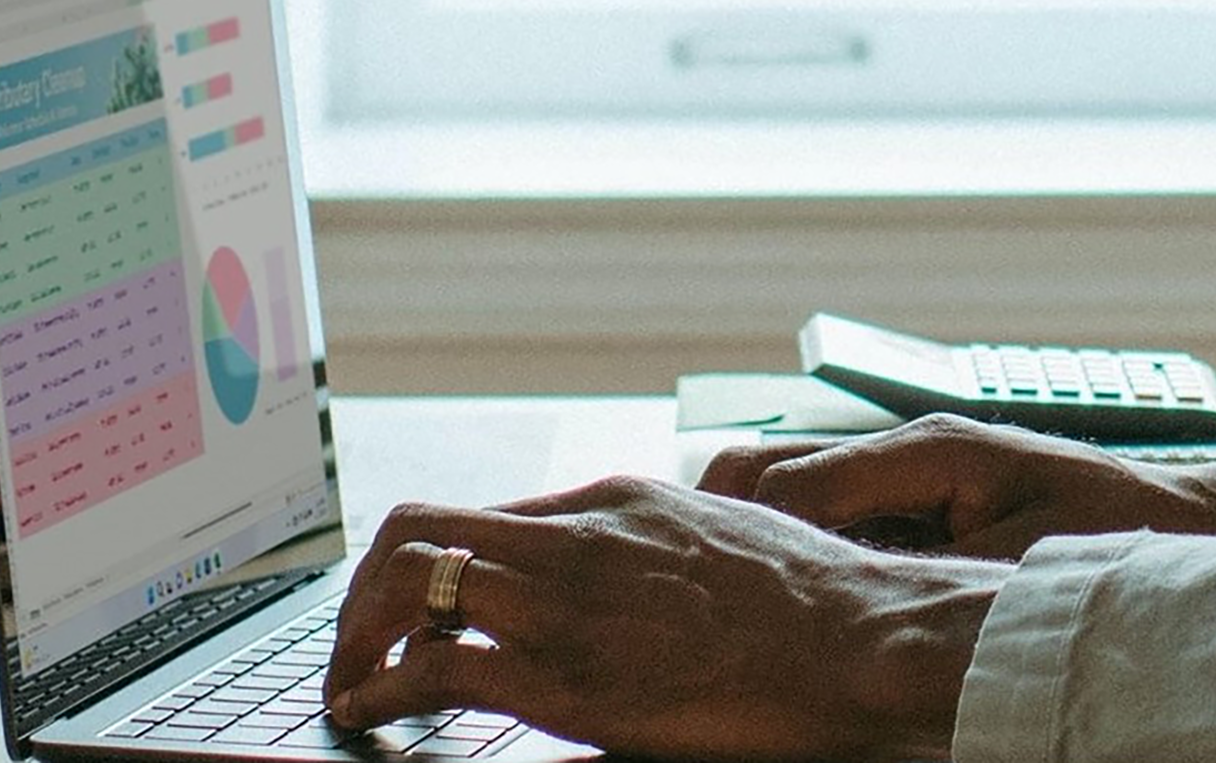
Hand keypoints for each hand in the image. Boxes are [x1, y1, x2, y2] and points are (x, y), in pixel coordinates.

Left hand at [324, 476, 1010, 760]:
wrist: (865, 638)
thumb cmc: (817, 602)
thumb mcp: (724, 541)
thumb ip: (657, 554)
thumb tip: (636, 584)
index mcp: (612, 502)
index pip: (488, 516)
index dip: (441, 564)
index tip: (424, 605)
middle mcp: (572, 537)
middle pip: (422, 528)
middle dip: (370, 586)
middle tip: (358, 636)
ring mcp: (564, 603)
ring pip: (410, 584)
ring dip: (360, 635)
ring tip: (351, 680)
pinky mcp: (566, 678)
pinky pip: (435, 670)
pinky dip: (381, 689)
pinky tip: (370, 713)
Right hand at [700, 414, 1215, 558]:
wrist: (1175, 516)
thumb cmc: (1111, 529)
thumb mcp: (1018, 559)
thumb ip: (926, 570)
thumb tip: (844, 594)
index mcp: (927, 451)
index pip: (794, 486)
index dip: (749, 539)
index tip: (718, 590)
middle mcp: (900, 450)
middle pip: (763, 465)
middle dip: (723, 522)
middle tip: (704, 589)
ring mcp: (900, 469)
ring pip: (781, 479)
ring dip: (756, 531)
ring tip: (738, 596)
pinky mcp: (908, 494)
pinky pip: (823, 508)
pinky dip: (796, 542)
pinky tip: (798, 595)